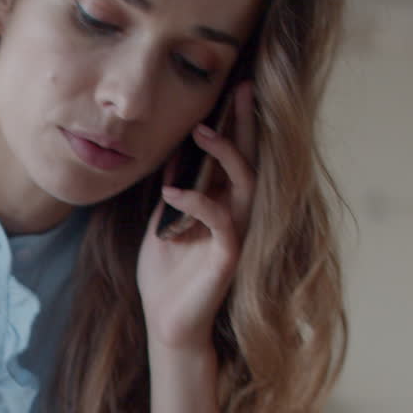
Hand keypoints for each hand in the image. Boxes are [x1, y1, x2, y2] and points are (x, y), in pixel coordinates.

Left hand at [137, 81, 258, 351]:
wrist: (167, 324)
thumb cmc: (166, 278)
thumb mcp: (162, 225)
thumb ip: (173, 193)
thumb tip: (174, 158)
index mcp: (221, 205)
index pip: (233, 157)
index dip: (235, 124)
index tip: (232, 88)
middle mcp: (235, 215)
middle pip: (249, 160)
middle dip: (245, 124)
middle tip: (241, 88)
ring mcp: (235, 234)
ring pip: (244, 184)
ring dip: (225, 154)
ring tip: (203, 131)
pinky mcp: (228, 256)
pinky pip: (221, 220)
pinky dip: (198, 201)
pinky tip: (172, 192)